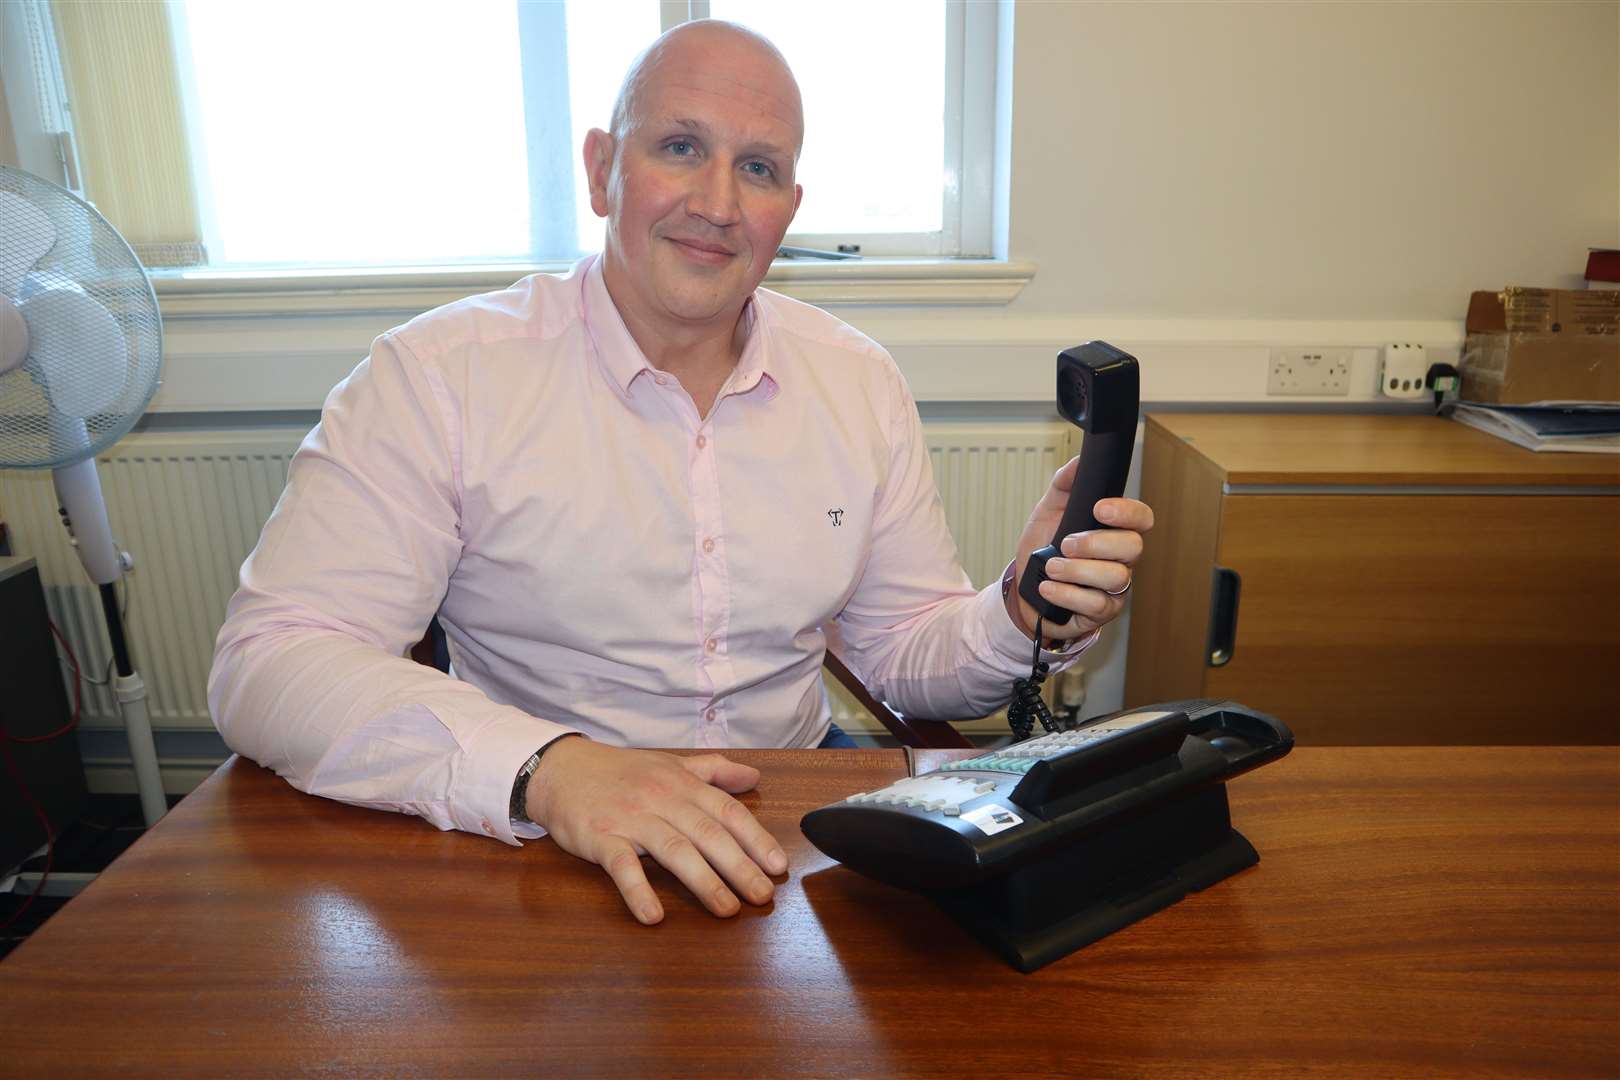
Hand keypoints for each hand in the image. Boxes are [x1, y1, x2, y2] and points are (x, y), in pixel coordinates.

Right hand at [524, 737, 787, 924]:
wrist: (560, 769)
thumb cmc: (620, 772)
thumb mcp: (670, 763)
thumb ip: (713, 771)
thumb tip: (754, 775)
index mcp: (681, 783)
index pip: (727, 811)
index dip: (755, 839)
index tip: (778, 866)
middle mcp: (661, 799)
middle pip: (707, 834)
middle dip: (739, 866)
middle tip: (763, 896)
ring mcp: (630, 819)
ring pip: (674, 850)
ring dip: (704, 882)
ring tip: (727, 909)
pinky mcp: (599, 838)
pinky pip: (622, 866)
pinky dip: (638, 891)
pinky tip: (654, 916)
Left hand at [1010, 456, 1154, 641]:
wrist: (1023, 588)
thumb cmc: (1044, 548)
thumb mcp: (1048, 511)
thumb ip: (1064, 484)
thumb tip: (1080, 461)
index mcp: (1114, 530)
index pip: (1141, 518)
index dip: (1127, 512)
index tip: (1099, 508)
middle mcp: (1121, 559)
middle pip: (1133, 547)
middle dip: (1096, 543)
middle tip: (1066, 543)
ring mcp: (1114, 587)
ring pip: (1115, 577)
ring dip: (1077, 570)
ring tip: (1051, 566)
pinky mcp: (1101, 612)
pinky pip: (1095, 604)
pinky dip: (1066, 593)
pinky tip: (1048, 587)